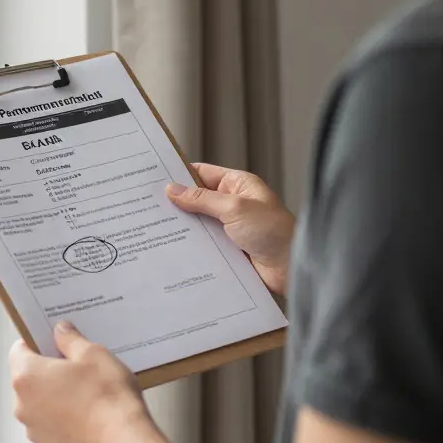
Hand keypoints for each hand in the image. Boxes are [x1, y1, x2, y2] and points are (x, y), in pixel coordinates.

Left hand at [9, 322, 170, 442]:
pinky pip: (52, 425)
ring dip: (57, 396)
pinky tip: (89, 414)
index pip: (19, 350)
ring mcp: (35, 429)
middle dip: (50, 371)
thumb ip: (70, 339)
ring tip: (88, 393)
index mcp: (27, 376)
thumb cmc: (107, 400)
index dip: (37, 342)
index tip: (54, 342)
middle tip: (77, 367)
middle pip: (29, 378)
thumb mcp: (93, 354)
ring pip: (40, 403)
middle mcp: (23, 405)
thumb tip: (62, 332)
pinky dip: (65, 418)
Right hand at [166, 162, 293, 294]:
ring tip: (155, 228)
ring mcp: (231, 227)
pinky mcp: (229, 249)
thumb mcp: (234, 208)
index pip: (202, 173)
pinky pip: (205, 244)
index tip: (155, 178)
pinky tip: (174, 248)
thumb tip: (173, 189)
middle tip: (148, 206)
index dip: (179, 175)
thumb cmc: (274, 232)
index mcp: (238, 185)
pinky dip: (192, 245)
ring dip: (183, 227)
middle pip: (197, 199)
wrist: (293, 268)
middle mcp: (233, 204)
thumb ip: (201, 199)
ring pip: (199, 223)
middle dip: (176, 203)